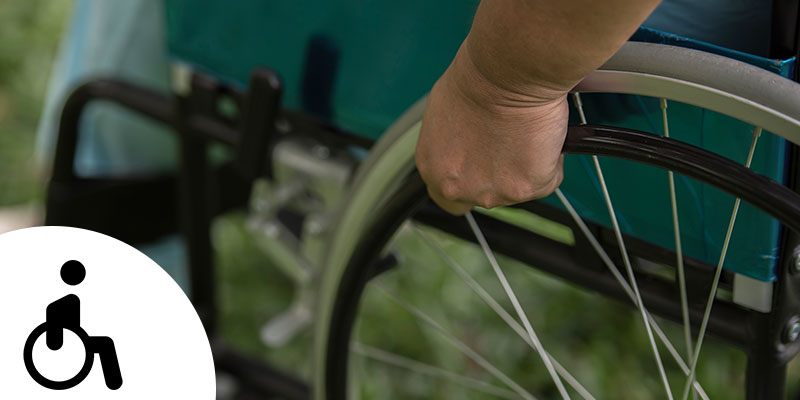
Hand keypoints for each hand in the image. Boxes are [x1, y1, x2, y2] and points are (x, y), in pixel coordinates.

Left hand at [415, 45, 567, 214]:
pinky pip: (546, 179)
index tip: (481, 169)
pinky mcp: (525, 188)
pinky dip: (549, 161)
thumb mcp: (446, 114)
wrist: (508, 73)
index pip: (446, 198)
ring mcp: (492, 191)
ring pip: (517, 188)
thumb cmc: (478, 79)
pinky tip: (539, 135)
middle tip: (509, 144)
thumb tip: (469, 146)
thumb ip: (453, 143)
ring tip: (524, 131)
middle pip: (483, 195)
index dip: (467, 182)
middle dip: (498, 174)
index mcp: (433, 167)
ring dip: (524, 166)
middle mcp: (457, 187)